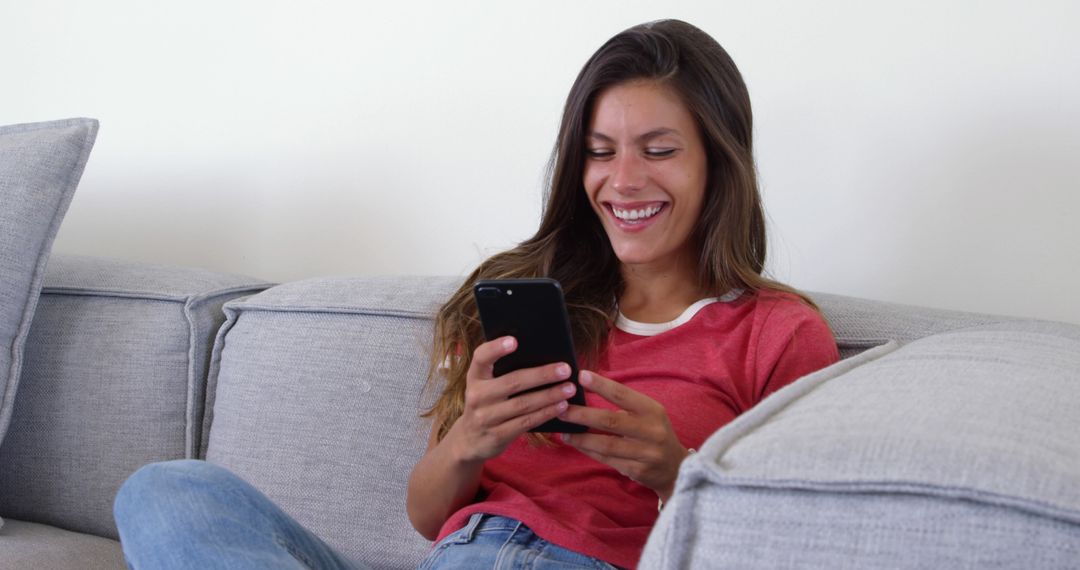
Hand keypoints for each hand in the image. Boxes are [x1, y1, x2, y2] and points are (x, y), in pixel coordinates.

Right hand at [446, 336, 577, 463]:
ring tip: (569, 388)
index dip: (496, 348)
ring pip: (523, 404)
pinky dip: (546, 413)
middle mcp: (477, 395)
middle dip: (542, 375)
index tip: (515, 341)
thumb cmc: (486, 404)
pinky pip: (526, 422)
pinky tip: (561, 406)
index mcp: (475, 377)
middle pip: (512, 382)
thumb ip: (503, 372)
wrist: (469, 440)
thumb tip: (542, 356)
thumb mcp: (486, 386)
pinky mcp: (497, 435)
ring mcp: (486, 417)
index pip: (481, 357)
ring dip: (549, 395)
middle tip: (565, 369)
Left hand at [558, 371, 690, 501]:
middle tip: (561, 409)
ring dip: (581, 438)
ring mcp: (646, 453)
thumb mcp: (648, 414)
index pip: (623, 395)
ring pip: (606, 445)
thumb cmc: (654, 433)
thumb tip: (586, 394)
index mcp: (653, 410)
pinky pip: (608, 460)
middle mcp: (651, 431)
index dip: (601, 385)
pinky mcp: (638, 470)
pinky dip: (589, 451)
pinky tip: (577, 444)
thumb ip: (623, 406)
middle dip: (582, 415)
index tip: (580, 376)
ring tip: (564, 432)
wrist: (676, 468)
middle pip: (611, 421)